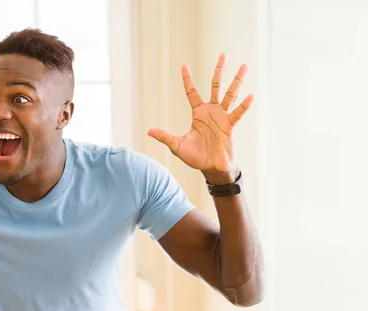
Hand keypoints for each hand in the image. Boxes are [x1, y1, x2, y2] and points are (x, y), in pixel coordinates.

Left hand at [148, 54, 252, 175]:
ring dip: (237, 81)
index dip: (187, 80)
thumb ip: (164, 136)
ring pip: (230, 94)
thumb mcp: (176, 145)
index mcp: (198, 113)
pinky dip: (243, 106)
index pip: (191, 92)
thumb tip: (148, 131)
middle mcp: (211, 111)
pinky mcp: (229, 126)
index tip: (184, 66)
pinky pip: (237, 114)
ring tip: (244, 66)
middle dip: (219, 70)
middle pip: (215, 85)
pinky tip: (250, 96)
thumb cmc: (195, 157)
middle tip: (223, 54)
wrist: (210, 167)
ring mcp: (222, 117)